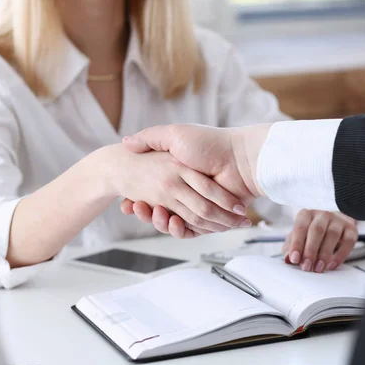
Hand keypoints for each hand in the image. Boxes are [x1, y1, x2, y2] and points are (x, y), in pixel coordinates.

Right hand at [98, 143, 250, 236]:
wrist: (238, 156)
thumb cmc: (209, 143)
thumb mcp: (174, 134)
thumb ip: (150, 137)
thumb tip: (126, 143)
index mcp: (179, 175)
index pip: (153, 193)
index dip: (139, 200)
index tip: (128, 202)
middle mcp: (188, 191)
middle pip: (161, 210)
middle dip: (146, 212)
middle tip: (136, 207)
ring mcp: (199, 205)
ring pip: (172, 222)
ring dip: (158, 221)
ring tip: (151, 211)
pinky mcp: (210, 218)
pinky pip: (191, 230)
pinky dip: (179, 229)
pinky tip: (170, 221)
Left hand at [283, 210, 356, 272]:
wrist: (335, 221)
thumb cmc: (312, 230)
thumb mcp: (299, 236)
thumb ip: (291, 246)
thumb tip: (287, 259)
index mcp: (307, 214)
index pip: (300, 227)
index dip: (297, 244)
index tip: (294, 259)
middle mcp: (323, 214)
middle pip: (317, 230)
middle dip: (311, 250)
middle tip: (307, 267)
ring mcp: (338, 220)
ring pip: (332, 235)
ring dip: (324, 254)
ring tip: (318, 268)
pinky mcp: (351, 229)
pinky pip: (348, 241)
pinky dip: (340, 255)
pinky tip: (332, 265)